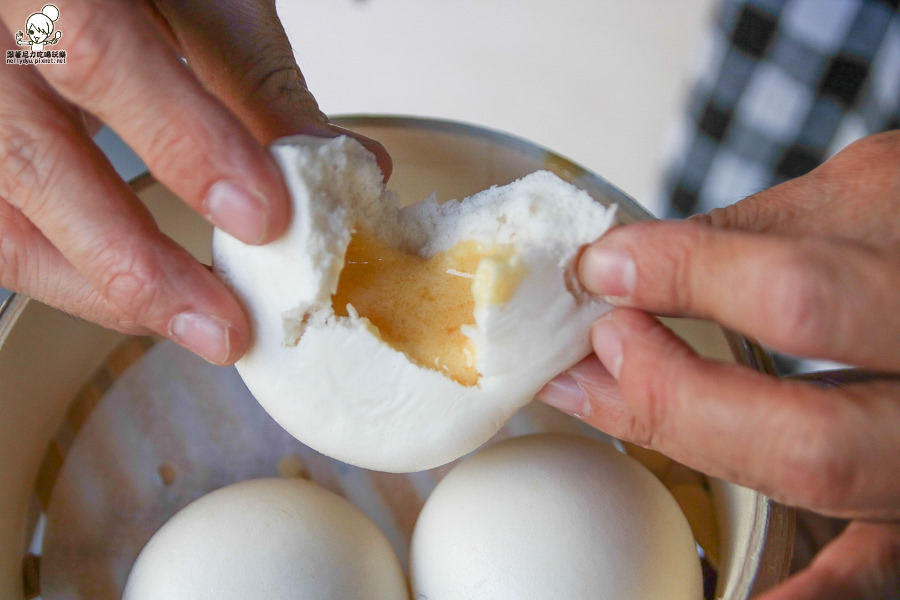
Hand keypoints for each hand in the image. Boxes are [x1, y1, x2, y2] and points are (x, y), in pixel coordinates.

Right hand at [0, 0, 389, 364]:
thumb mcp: (204, 0)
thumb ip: (255, 81)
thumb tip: (335, 166)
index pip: (91, 49)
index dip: (181, 140)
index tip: (263, 215)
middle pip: (27, 160)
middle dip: (133, 262)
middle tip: (223, 325)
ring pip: (1, 219)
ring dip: (100, 287)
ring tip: (190, 322)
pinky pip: (3, 227)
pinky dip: (72, 271)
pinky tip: (137, 292)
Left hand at [539, 131, 899, 597]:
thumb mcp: (859, 197)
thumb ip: (748, 236)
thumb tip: (626, 270)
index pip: (797, 301)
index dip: (683, 281)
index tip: (605, 266)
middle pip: (806, 435)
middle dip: (675, 395)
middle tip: (603, 344)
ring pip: (819, 485)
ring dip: (692, 446)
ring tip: (603, 402)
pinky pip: (873, 564)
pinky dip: (809, 587)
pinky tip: (748, 597)